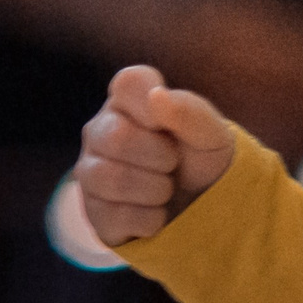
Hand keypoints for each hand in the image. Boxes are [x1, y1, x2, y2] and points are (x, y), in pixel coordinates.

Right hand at [73, 65, 236, 247]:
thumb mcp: (211, 134)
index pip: (129, 83)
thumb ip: (188, 111)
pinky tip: (157, 212)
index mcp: (129, 100)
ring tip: (167, 188)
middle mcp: (101, 131)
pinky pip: (114, 216)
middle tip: (173, 163)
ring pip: (108, 178)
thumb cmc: (204, 158)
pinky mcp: (94, 213)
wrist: (205, 208)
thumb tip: (156, 95)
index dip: (154, 106)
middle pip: (116, 137)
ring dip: (155, 189)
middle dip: (160, 156)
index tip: (169, 125)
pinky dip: (150, 218)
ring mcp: (91, 172)